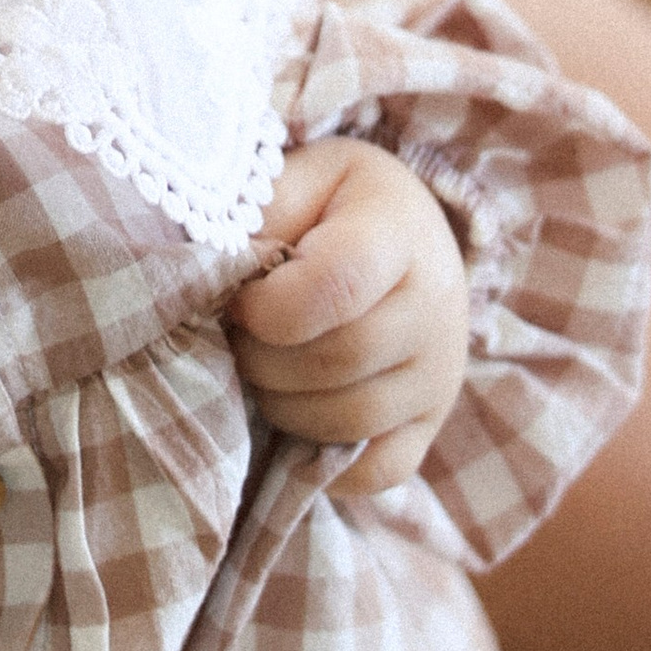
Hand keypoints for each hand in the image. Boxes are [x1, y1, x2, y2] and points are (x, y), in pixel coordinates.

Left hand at [227, 135, 470, 489]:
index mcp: (400, 229)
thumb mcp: (296, 178)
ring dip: (280, 403)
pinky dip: (319, 455)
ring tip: (263, 365)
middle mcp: (438, 306)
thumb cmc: (330, 205)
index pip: (338, 285)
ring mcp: (441, 375)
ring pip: (346, 421)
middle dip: (261, 356)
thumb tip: (209, 275)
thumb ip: (254, 215)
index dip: (267, 306)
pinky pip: (373, 471)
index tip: (239, 300)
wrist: (404, 235)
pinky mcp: (430, 427)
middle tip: (237, 335)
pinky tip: (294, 407)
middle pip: (336, 361)